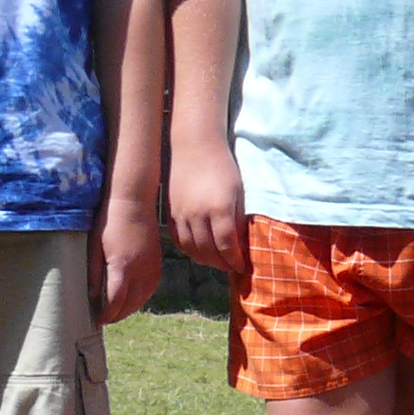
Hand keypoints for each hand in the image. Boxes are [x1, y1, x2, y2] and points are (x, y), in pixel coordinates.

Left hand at [92, 202, 161, 323]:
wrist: (134, 201)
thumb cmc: (109, 221)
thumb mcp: (94, 247)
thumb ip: (94, 274)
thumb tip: (92, 296)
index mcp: (122, 267)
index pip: (116, 301)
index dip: (107, 314)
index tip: (98, 320)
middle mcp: (140, 270)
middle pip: (131, 303)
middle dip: (118, 315)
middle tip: (106, 319)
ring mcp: (151, 266)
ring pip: (144, 297)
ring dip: (131, 308)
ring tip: (118, 312)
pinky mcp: (157, 261)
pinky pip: (152, 287)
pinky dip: (143, 297)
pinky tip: (134, 298)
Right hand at [168, 138, 246, 273]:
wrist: (194, 146)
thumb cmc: (222, 166)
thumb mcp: (238, 191)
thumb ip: (238, 218)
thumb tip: (241, 243)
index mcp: (219, 210)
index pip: (227, 246)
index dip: (235, 261)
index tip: (243, 267)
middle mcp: (198, 215)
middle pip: (208, 252)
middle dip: (222, 264)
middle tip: (231, 268)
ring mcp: (181, 215)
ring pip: (191, 249)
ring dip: (205, 260)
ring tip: (217, 262)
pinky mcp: (170, 212)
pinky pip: (178, 239)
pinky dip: (189, 250)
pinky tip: (199, 251)